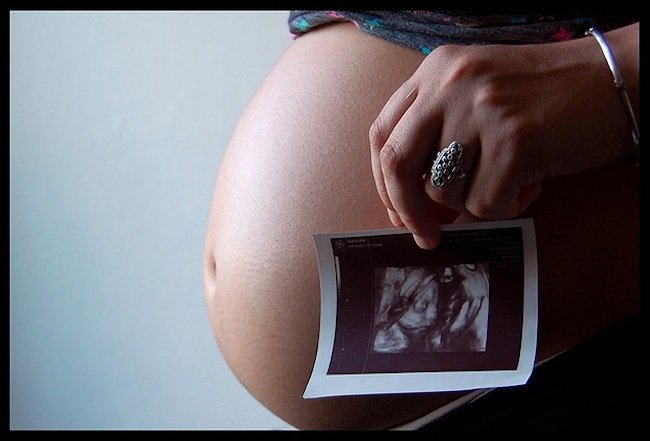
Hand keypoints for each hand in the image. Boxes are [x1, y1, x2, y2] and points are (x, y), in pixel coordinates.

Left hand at [369, 34, 634, 248]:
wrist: (615, 79)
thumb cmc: (545, 96)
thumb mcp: (478, 93)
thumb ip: (439, 132)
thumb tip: (411, 201)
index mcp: (436, 70)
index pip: (383, 135)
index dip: (384, 182)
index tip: (398, 210)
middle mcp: (451, 84)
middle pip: (396, 165)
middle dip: (406, 211)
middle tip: (427, 235)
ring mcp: (482, 110)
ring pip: (444, 191)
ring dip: (473, 202)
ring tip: (510, 180)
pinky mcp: (515, 141)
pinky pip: (486, 205)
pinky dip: (507, 207)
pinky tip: (531, 183)